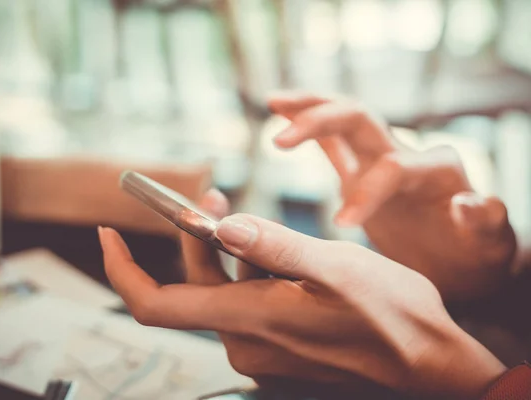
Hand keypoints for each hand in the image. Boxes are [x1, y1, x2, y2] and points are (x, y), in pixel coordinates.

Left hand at [99, 191, 505, 398]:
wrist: (427, 364)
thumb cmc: (391, 317)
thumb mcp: (337, 268)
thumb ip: (274, 247)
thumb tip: (223, 227)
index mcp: (250, 320)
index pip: (155, 304)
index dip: (121, 270)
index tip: (108, 234)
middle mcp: (246, 340)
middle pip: (192, 287)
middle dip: (194, 239)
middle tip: (210, 198)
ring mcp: (261, 347)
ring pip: (221, 293)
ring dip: (225, 253)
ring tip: (243, 217)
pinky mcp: (278, 346)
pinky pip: (244, 304)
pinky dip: (246, 274)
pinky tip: (271, 253)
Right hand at [268, 93, 516, 300]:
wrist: (460, 260)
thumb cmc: (475, 256)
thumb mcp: (490, 246)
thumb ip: (486, 224)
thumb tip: (468, 202)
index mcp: (436, 172)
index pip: (393, 167)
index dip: (366, 193)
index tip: (342, 226)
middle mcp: (406, 155)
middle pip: (362, 119)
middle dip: (322, 122)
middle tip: (280, 140)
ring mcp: (381, 159)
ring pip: (343, 118)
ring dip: (309, 108)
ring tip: (273, 101)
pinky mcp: (362, 171)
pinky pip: (333, 142)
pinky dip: (309, 126)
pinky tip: (280, 115)